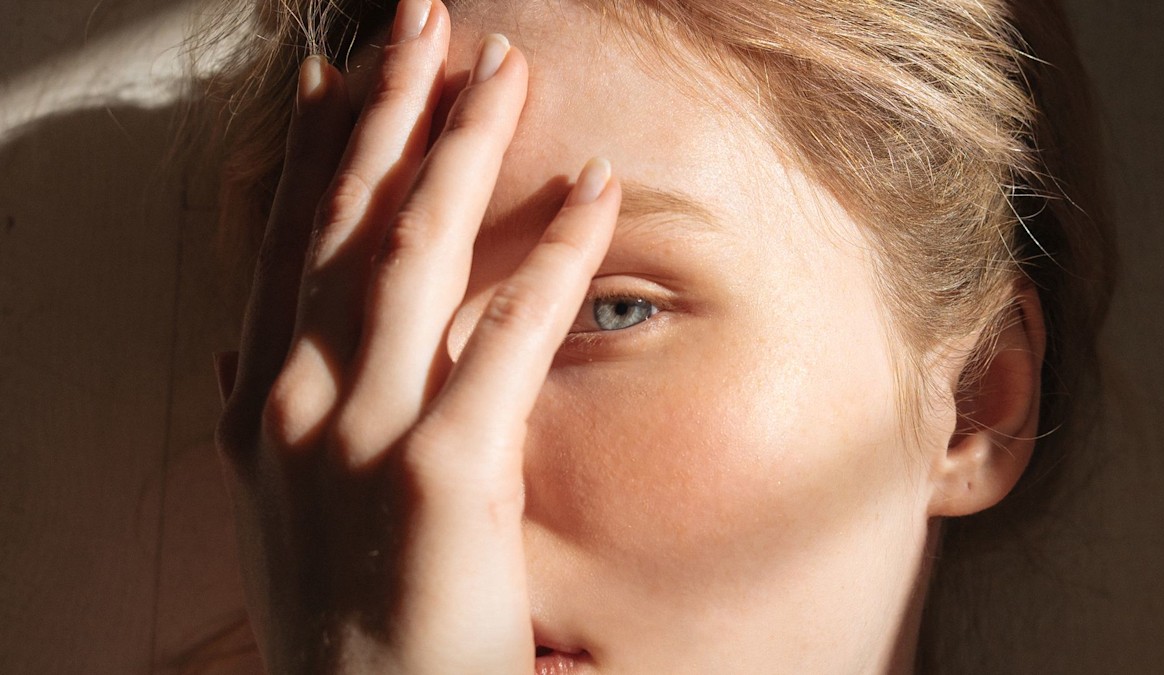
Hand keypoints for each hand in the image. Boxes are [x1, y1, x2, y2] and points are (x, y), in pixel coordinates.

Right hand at [213, 0, 619, 670]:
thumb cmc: (334, 613)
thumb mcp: (273, 508)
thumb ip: (258, 418)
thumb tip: (242, 345)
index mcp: (263, 403)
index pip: (288, 241)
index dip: (320, 149)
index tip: (343, 74)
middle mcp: (301, 400)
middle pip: (345, 219)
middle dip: (388, 110)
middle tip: (422, 21)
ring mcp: (367, 431)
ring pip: (416, 250)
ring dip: (461, 146)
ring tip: (502, 65)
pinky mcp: (447, 471)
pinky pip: (510, 333)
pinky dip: (558, 252)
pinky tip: (596, 187)